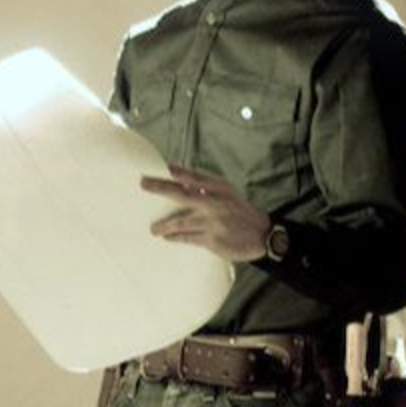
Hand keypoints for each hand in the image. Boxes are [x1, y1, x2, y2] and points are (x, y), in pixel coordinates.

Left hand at [141, 165, 269, 261]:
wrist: (262, 234)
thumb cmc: (238, 210)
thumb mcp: (226, 192)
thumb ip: (204, 185)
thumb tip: (175, 175)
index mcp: (219, 188)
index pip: (196, 177)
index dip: (179, 172)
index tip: (164, 167)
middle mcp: (215, 203)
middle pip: (183, 195)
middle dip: (161, 189)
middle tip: (143, 184)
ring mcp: (213, 222)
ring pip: (182, 221)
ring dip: (165, 225)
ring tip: (153, 229)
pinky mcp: (213, 240)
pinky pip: (189, 238)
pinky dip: (176, 237)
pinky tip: (167, 238)